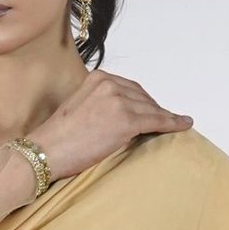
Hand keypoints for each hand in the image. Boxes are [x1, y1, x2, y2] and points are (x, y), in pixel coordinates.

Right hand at [31, 72, 191, 181]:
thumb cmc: (55, 138)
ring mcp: (118, 101)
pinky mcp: (126, 121)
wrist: (44, 151)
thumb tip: (116, 115)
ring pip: (151, 109)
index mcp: (97, 78)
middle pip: (142, 96)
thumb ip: (98, 103)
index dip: (143, 100)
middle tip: (166, 120)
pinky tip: (184, 124)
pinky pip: (156, 121)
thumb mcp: (77, 107)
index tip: (151, 108)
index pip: (129, 87)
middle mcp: (109, 84)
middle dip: (154, 108)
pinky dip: (173, 123)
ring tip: (178, 123)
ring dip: (165, 117)